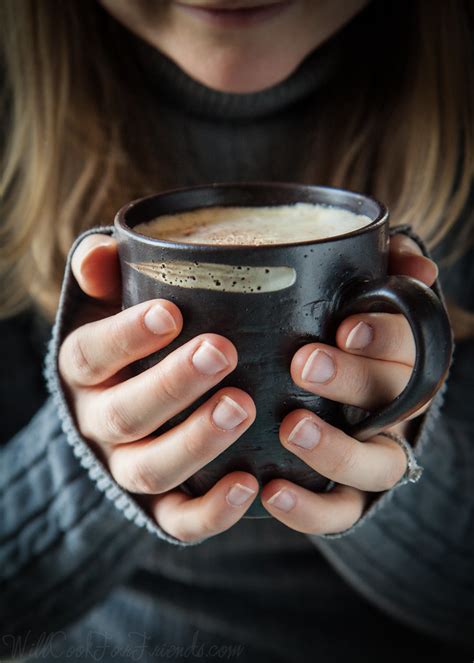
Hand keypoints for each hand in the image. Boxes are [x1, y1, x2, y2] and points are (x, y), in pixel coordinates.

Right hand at [58, 234, 258, 542]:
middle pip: (124, 414)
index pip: (90, 356)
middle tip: (221, 352)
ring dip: (196, 441)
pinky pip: (178, 520)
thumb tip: (102, 252)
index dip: (126, 337)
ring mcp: (128, 468)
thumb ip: (109, 275)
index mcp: (86, 371)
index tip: (171, 313)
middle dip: (172, 385)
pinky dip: (211, 510)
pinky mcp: (160, 507)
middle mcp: (100, 423)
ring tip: (243, 407)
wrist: (133, 407)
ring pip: (150, 469)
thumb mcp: (116, 303)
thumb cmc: (139, 342)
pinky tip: (249, 483)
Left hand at [260, 234, 438, 533]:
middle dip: (352, 382)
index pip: (409, 345)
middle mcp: (393, 408)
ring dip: (338, 451)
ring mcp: (372, 453)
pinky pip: (341, 513)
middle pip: (393, 401)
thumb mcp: (358, 289)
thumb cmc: (334, 331)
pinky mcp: (345, 494)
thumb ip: (386, 264)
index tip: (345, 328)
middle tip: (305, 364)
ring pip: (378, 466)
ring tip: (291, 428)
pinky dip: (312, 510)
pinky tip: (272, 492)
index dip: (384, 337)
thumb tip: (417, 267)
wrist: (326, 391)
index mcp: (398, 357)